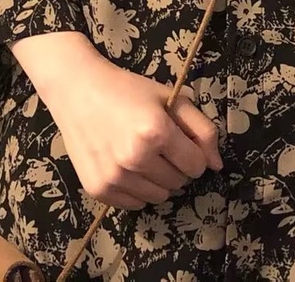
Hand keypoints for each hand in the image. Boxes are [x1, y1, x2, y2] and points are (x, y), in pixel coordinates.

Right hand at [10, 32, 221, 209]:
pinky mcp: (98, 189)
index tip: (177, 139)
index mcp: (156, 132)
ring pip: (158, 198)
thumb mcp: (170, 98)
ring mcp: (115, 177)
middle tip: (156, 143)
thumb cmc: (127, 90)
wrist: (77, 90)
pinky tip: (124, 164)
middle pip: (179, 183)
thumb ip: (201, 129)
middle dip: (175, 165)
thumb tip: (217, 166)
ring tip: (140, 154)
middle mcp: (135, 158)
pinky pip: (135, 205)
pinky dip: (136, 190)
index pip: (197, 165)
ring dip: (157, 180)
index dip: (191, 152)